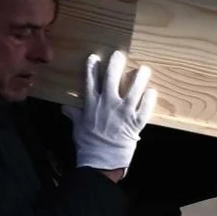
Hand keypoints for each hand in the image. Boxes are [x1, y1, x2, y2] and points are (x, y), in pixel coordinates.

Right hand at [68, 51, 155, 173]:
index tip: (95, 57)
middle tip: (120, 55)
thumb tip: (64, 107)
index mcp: (92, 104)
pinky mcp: (135, 123)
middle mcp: (107, 104)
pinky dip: (149, 99)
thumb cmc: (88, 144)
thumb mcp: (77, 127)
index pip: (90, 80)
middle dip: (116, 64)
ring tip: (144, 69)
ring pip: (133, 90)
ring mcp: (123, 113)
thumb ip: (73, 114)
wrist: (100, 161)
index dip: (93, 67)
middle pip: (112, 78)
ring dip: (139, 78)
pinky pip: (145, 108)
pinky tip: (152, 91)